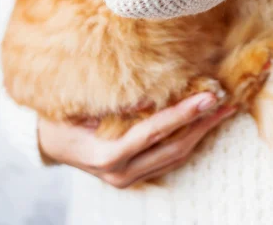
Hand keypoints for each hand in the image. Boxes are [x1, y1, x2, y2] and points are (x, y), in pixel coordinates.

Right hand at [38, 93, 235, 187]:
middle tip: (225, 102)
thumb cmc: (59, 119)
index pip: (154, 132)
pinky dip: (187, 140)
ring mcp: (129, 178)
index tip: (207, 98)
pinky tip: (202, 124)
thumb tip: (150, 93)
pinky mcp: (134, 176)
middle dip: (201, 124)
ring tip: (221, 110)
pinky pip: (168, 160)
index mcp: (107, 155)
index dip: (182, 114)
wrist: (48, 143)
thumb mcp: (79, 107)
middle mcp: (121, 173)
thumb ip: (114, 103)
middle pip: (172, 148)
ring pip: (175, 157)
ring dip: (200, 133)